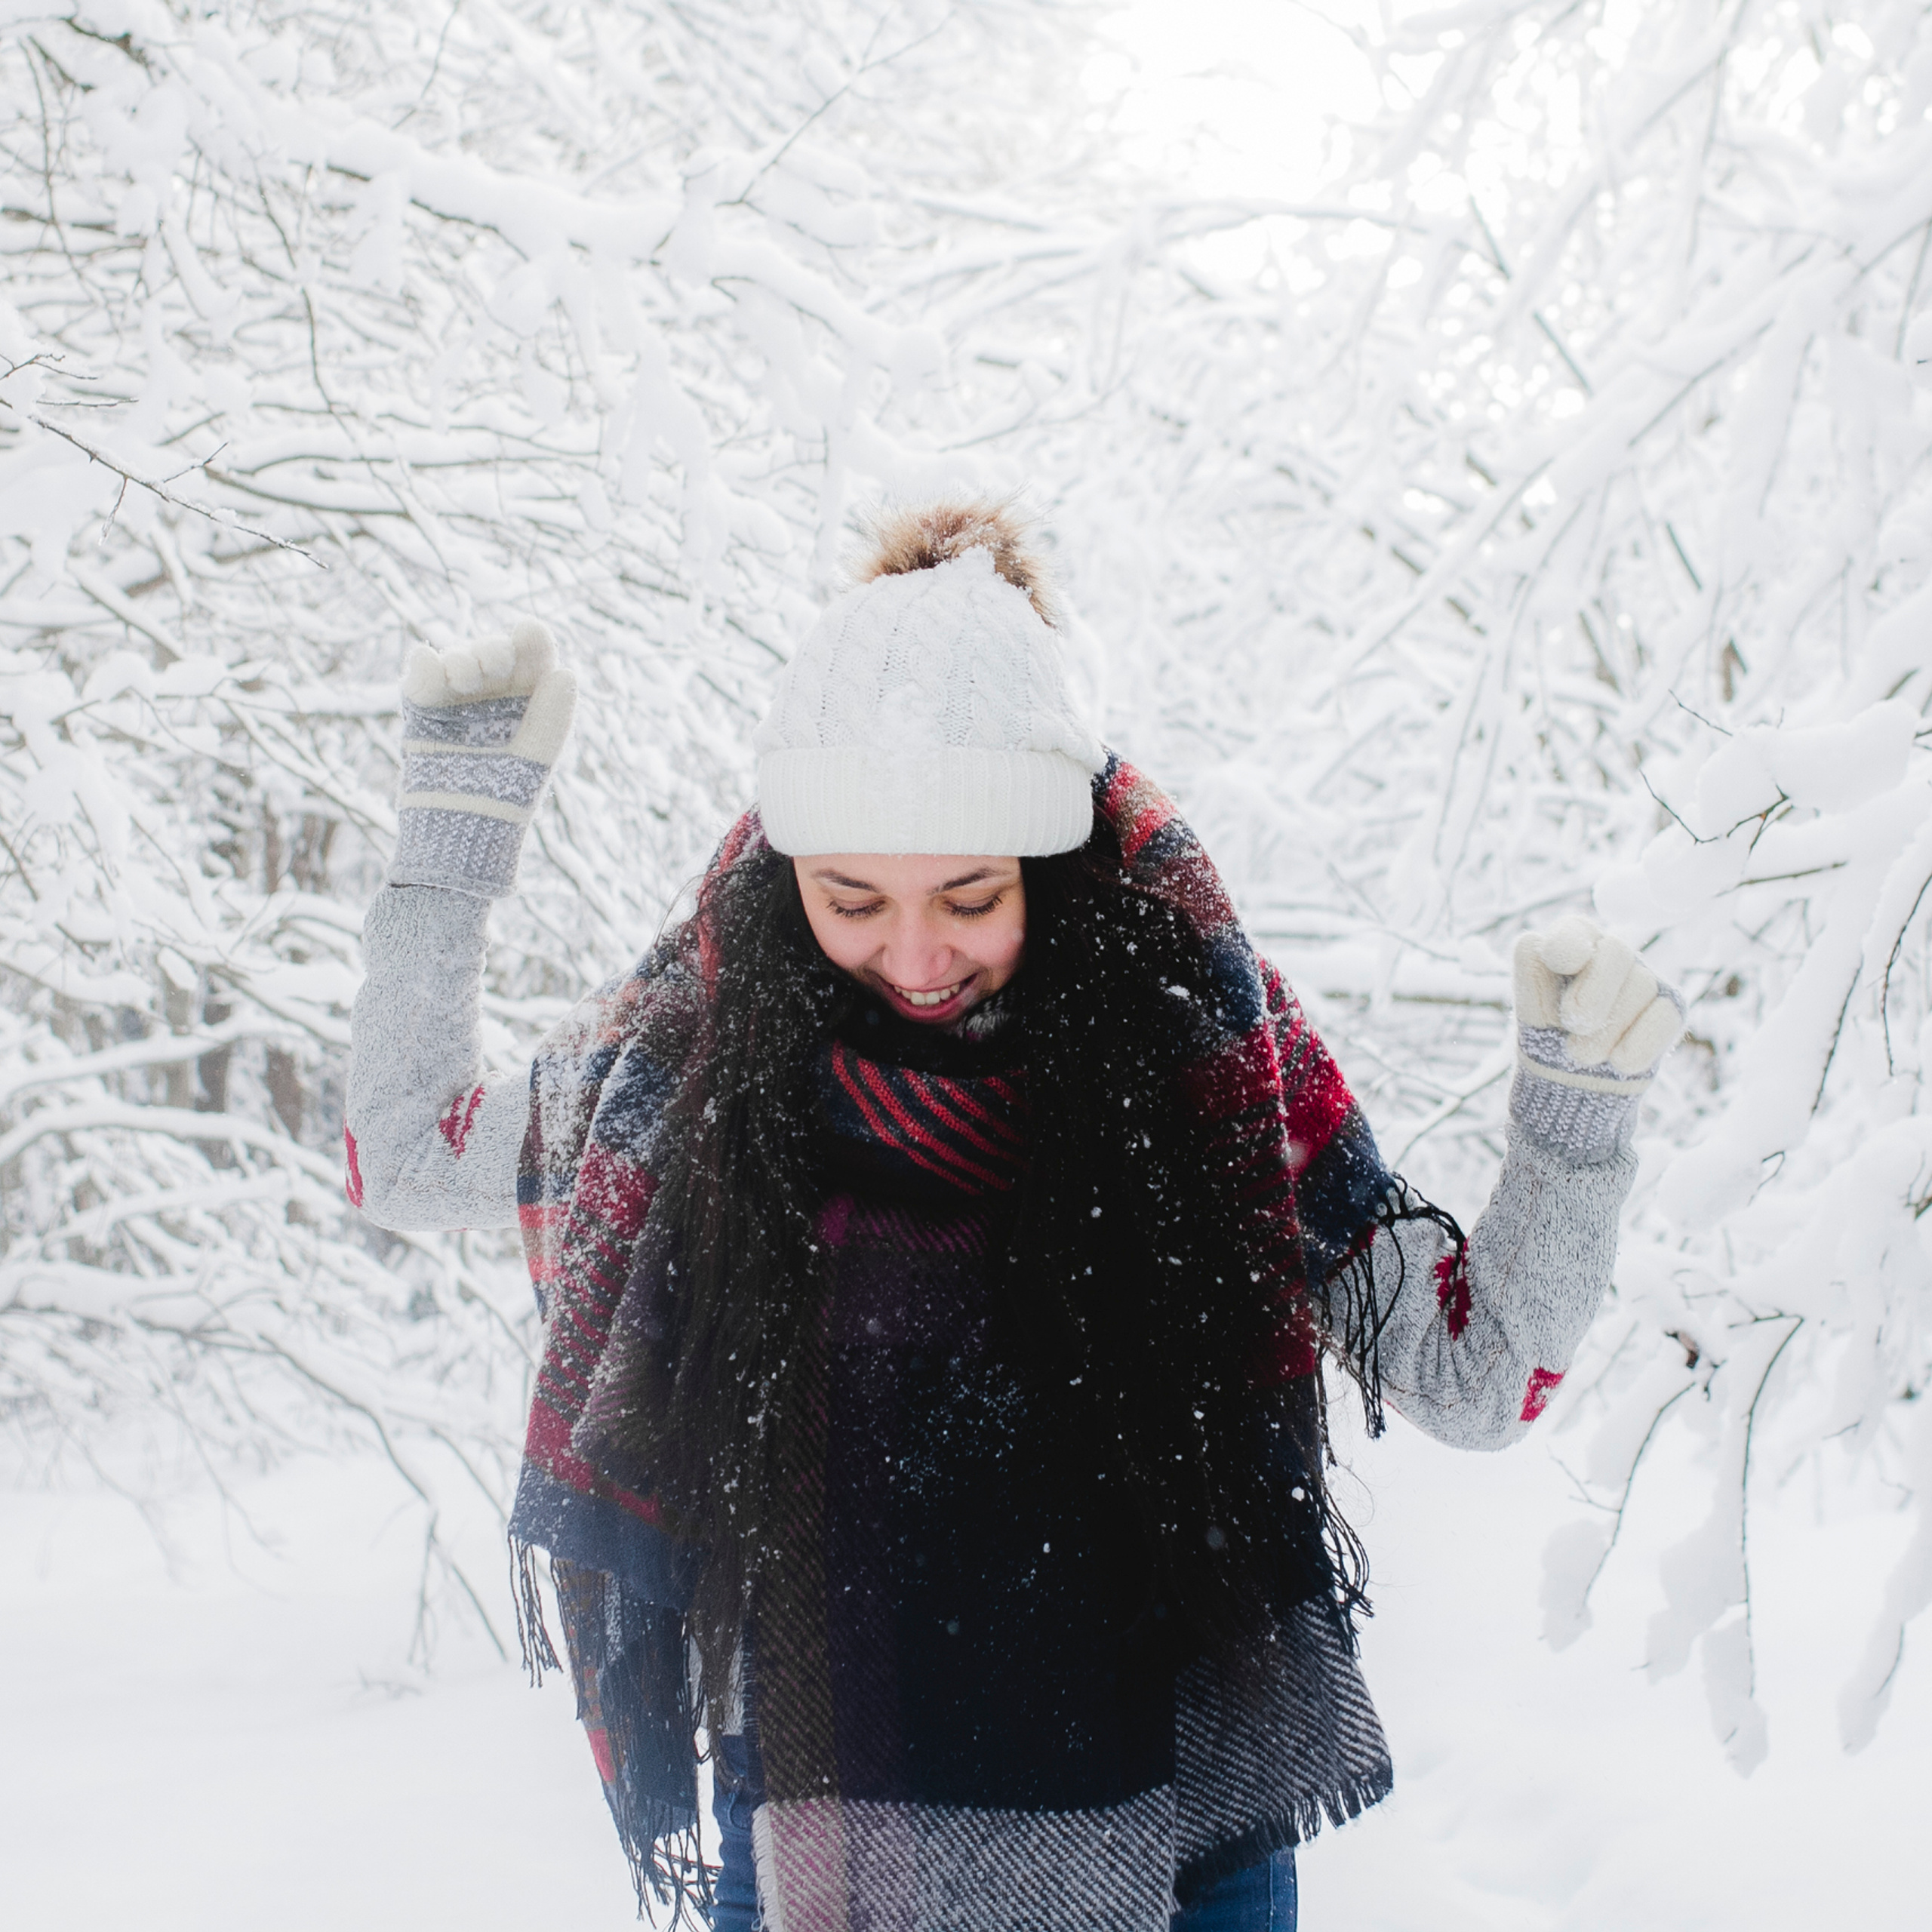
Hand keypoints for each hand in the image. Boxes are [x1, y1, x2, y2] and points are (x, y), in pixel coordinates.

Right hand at [388, 622, 576, 898]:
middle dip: (492, 649)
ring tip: (463, 677)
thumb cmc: (506, 800)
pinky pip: (421, 678)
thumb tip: (568, 671)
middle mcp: (493, 694)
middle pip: (494, 650)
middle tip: (492, 664)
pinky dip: (424, 666)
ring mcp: (456, 700)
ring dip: (462, 657)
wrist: (460, 834)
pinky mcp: (421, 710)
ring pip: (458, 658)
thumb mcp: (535, 760)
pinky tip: (429, 661)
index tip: (530, 633)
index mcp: (529, 700)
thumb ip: (552, 719)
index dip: (532, 639)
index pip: (533, 657)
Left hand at [1510, 915, 1682, 1161]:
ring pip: (1640, 985)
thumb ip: (1533, 972)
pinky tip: (1617, 1062)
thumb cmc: (1546, 1036)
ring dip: (1606, 1031)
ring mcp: (1645, 979)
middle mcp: (1611, 954)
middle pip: (1617, 950)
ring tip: (1581, 1055)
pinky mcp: (1671, 1009)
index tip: (1562, 964)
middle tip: (1572, 1023)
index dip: (1568, 945)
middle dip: (1593, 993)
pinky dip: (1637, 1044)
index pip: (1573, 931)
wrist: (1573, 1086)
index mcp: (1571, 944)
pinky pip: (1664, 1016)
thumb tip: (1560, 950)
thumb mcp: (1528, 1007)